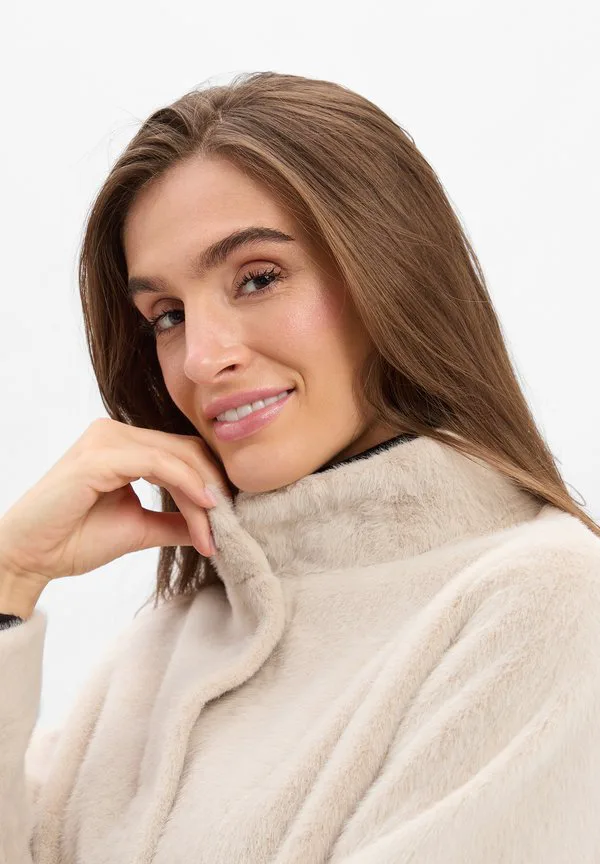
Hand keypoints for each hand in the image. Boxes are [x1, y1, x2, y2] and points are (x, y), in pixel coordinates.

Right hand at [0, 418, 230, 587]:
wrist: (29, 556)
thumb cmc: (74, 540)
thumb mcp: (140, 528)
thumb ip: (175, 520)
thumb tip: (214, 524)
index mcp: (123, 444)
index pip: (183, 453)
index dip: (211, 482)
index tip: (230, 518)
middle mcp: (115, 432)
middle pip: (186, 449)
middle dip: (214, 486)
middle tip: (232, 522)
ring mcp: (106, 439)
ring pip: (177, 456)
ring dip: (204, 492)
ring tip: (217, 526)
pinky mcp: (100, 455)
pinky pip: (158, 463)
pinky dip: (187, 484)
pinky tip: (205, 507)